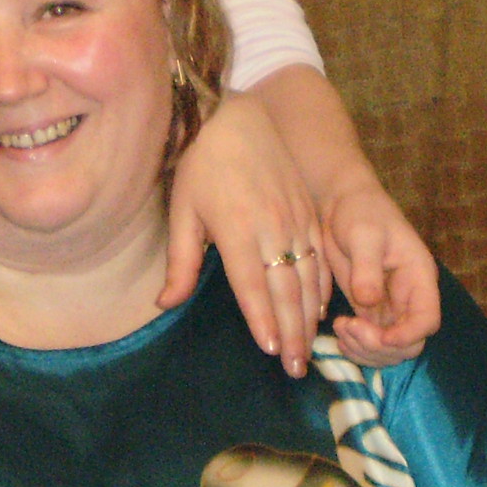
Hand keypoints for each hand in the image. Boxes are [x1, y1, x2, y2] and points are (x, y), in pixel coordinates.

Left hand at [159, 93, 331, 373]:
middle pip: (287, 289)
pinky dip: (322, 287)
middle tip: (297, 369)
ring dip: (309, 317)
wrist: (235, 117)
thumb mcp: (181, 211)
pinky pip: (320, 258)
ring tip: (309, 350)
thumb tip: (164, 305)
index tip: (272, 352)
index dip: (264, 320)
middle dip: (293, 333)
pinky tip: (319, 310)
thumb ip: (180, 262)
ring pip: (309, 278)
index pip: (253, 285)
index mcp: (237, 228)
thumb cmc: (200, 164)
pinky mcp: (308, 212)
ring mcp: (296, 219)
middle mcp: (273, 226)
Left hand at [317, 176, 439, 363]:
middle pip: (409, 343)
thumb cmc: (360, 212)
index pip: (427, 319)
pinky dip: (355, 347)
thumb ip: (367, 268)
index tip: (382, 337)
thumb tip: (368, 301)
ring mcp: (388, 307)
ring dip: (366, 350)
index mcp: (418, 277)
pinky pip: (369, 343)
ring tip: (341, 329)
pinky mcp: (368, 311)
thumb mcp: (364, 235)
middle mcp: (408, 298)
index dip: (409, 335)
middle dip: (381, 347)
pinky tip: (339, 335)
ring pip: (389, 349)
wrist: (341, 206)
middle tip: (350, 328)